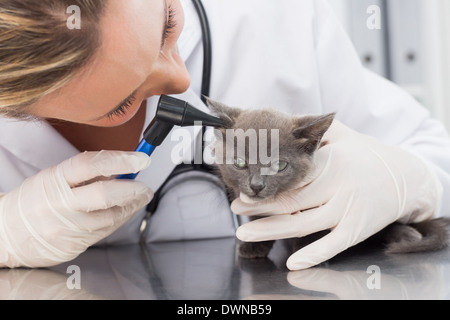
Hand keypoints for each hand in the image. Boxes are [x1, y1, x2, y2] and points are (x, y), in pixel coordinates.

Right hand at [0, 151, 152, 267]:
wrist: (7, 234)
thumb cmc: (34, 201)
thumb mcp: (54, 177)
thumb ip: (87, 173)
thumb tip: (121, 166)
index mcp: (54, 180)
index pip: (91, 164)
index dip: (120, 159)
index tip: (141, 158)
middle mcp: (61, 205)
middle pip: (104, 195)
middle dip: (132, 190)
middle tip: (146, 187)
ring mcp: (67, 228)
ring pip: (110, 217)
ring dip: (131, 206)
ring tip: (139, 197)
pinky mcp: (73, 246)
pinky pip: (104, 232)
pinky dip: (119, 219)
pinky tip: (124, 211)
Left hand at [232, 120, 441, 269]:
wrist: (407, 177)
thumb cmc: (366, 155)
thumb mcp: (343, 135)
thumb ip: (315, 131)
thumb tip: (284, 121)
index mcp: (331, 161)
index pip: (291, 176)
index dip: (265, 185)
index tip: (243, 188)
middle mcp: (338, 185)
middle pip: (291, 200)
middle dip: (259, 206)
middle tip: (236, 209)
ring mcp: (348, 209)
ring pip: (302, 223)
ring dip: (270, 230)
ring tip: (244, 232)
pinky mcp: (358, 229)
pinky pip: (333, 245)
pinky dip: (313, 255)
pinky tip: (292, 262)